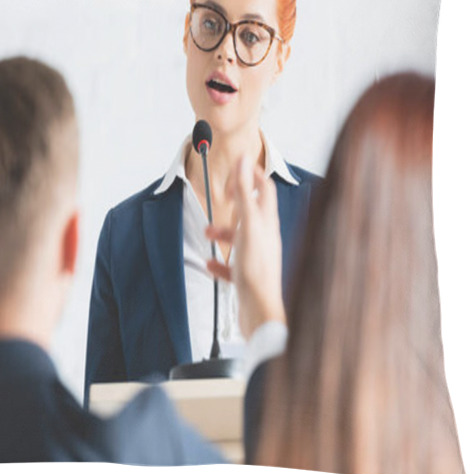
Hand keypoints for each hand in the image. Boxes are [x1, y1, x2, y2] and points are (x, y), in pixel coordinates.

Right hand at [206, 155, 284, 337]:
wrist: (259, 313)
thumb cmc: (255, 270)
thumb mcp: (247, 224)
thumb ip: (245, 191)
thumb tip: (244, 160)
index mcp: (266, 222)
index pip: (264, 188)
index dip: (250, 175)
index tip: (233, 172)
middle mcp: (264, 237)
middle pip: (252, 210)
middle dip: (235, 202)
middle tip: (224, 199)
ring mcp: (257, 256)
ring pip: (240, 236)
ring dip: (223, 232)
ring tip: (208, 234)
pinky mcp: (248, 276)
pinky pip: (232, 264)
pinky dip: (220, 262)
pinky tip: (211, 264)